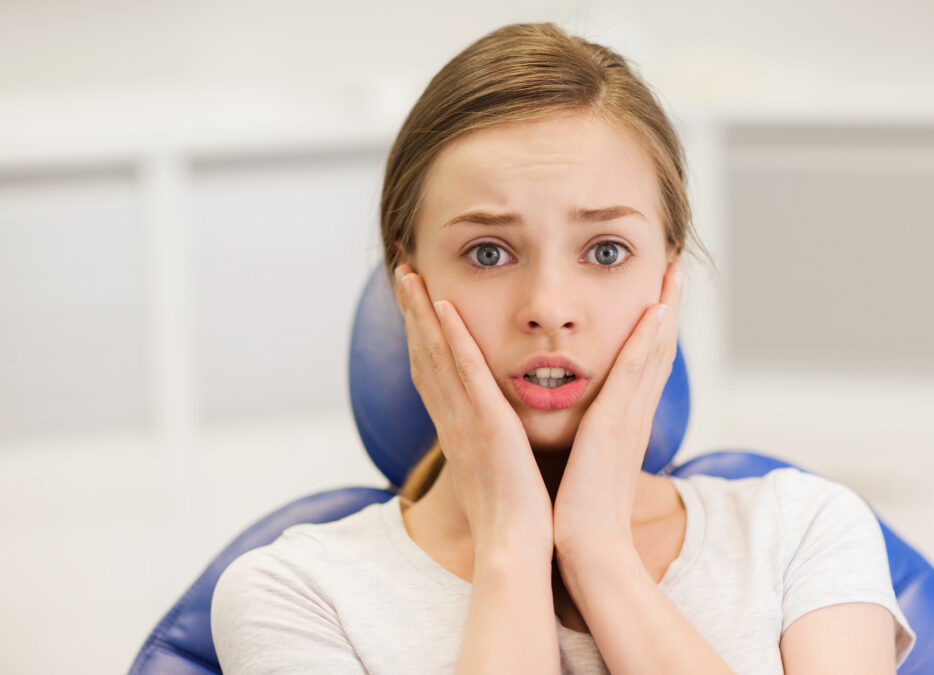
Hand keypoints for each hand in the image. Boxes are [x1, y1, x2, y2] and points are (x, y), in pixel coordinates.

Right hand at [393, 264, 552, 555]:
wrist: (515, 550)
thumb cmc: (515, 519)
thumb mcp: (499, 473)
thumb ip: (496, 447)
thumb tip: (502, 438)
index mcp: (458, 431)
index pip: (433, 374)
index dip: (421, 336)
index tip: (416, 303)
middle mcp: (452, 421)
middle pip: (423, 356)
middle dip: (411, 313)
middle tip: (401, 273)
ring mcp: (466, 422)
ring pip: (436, 356)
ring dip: (421, 312)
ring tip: (409, 274)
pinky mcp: (486, 426)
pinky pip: (466, 374)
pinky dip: (453, 339)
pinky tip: (444, 306)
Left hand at [552, 259, 683, 554]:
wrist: (586, 550)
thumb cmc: (579, 514)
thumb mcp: (585, 465)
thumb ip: (586, 441)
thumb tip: (576, 429)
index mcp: (623, 423)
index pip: (644, 364)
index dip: (654, 327)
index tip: (658, 292)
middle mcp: (633, 415)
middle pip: (658, 348)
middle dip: (668, 304)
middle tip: (675, 264)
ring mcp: (629, 419)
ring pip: (654, 351)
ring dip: (664, 307)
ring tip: (672, 269)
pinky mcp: (615, 426)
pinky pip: (635, 372)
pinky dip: (647, 339)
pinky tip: (654, 309)